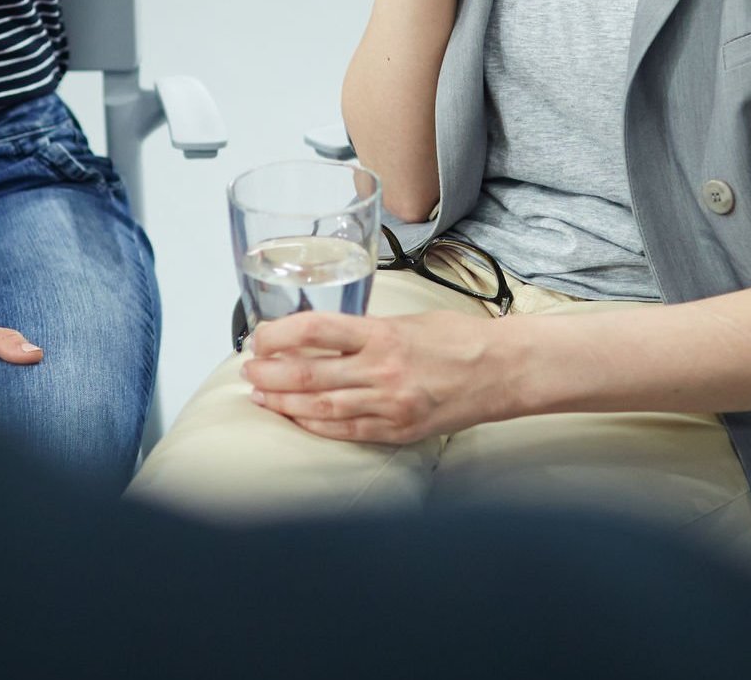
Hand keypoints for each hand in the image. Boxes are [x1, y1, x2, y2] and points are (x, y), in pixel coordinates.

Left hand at [241, 310, 510, 444]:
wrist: (502, 370)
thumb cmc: (459, 339)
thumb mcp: (409, 320)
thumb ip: (366, 330)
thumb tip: (325, 335)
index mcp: (382, 333)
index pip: (315, 330)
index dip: (278, 335)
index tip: (259, 337)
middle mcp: (381, 369)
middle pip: (309, 372)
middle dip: (270, 373)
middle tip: (248, 370)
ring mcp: (389, 404)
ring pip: (321, 405)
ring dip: (284, 402)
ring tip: (260, 397)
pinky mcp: (399, 429)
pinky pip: (347, 431)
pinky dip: (316, 426)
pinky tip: (295, 419)